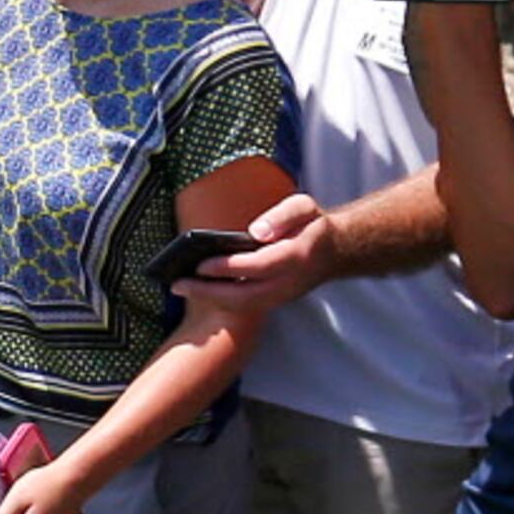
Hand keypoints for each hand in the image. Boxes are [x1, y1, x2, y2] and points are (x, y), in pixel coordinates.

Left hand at [170, 193, 335, 320]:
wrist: (337, 251)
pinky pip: (245, 306)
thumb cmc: (313, 225)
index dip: (229, 267)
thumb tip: (256, 232)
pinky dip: (219, 301)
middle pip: (245, 296)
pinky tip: (197, 290)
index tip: (201, 264)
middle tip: (177, 284)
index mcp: (297, 255)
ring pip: (243, 306)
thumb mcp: (302, 207)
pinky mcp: (275, 301)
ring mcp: (282, 296)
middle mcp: (289, 282)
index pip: (258, 266)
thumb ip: (281, 216)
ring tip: (180, 287)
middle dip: (209, 292)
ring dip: (210, 300)